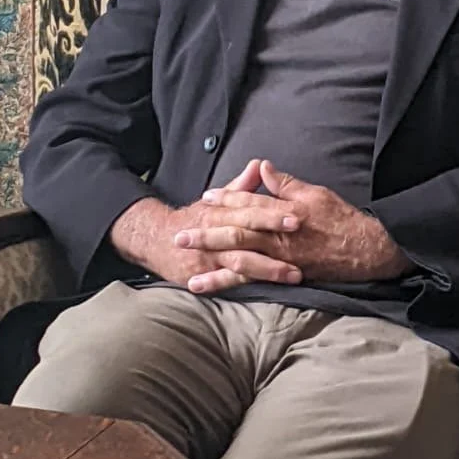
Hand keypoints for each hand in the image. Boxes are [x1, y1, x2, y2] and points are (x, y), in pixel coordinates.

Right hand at [109, 161, 303, 293]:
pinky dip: (244, 286)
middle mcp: (216, 232)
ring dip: (268, 269)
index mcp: (222, 211)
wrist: (156, 237)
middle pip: (248, 234)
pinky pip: (224, 282)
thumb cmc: (195, 219)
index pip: (252, 210)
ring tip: (294, 274)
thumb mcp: (216, 200)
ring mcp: (209, 255)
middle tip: (302, 241)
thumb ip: (241, 187)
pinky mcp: (202, 274)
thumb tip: (260, 165)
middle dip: (275, 239)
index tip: (298, 215)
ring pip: (241, 261)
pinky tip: (261, 293)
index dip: (274, 213)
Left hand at [173, 158, 412, 288]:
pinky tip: (212, 289)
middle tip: (180, 235)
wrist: (367, 250)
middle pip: (235, 233)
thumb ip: (285, 184)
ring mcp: (281, 259)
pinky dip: (231, 284)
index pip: (249, 203)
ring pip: (240, 261)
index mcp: (283, 212)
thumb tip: (263, 168)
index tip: (206, 197)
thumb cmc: (343, 220)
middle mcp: (278, 236)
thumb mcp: (315, 193)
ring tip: (188, 273)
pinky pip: (254, 281)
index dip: (226, 199)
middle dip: (206, 234)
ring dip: (212, 267)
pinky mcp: (286, 276)